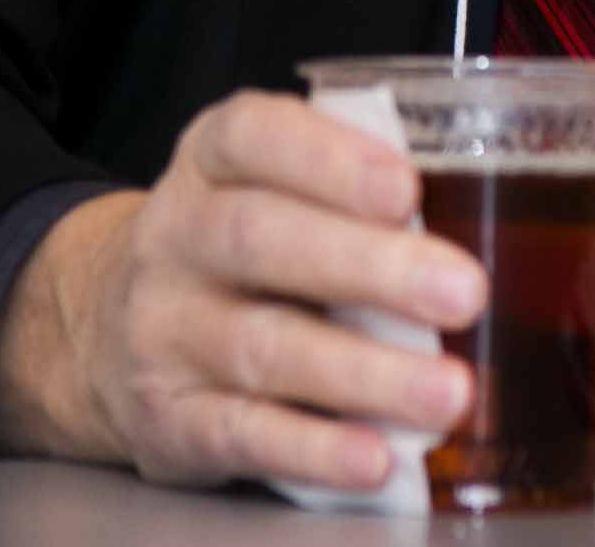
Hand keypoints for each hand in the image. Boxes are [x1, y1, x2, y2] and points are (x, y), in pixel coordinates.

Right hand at [0, 89, 485, 490]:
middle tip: (463, 292)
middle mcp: (177, 237)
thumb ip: (351, 195)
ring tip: (449, 392)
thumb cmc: (237, 252)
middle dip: (371, 268)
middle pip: (263, 241)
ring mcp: (165, 331)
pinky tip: (375, 456)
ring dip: (365, 372)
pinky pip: (242, 434)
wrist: (111, 334)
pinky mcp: (169, 419)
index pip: (255, 137)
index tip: (406, 188)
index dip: (331, 160)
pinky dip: (314, 449)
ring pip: (262, 347)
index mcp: (211, 160)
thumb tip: (482, 218)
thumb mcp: (272, 189)